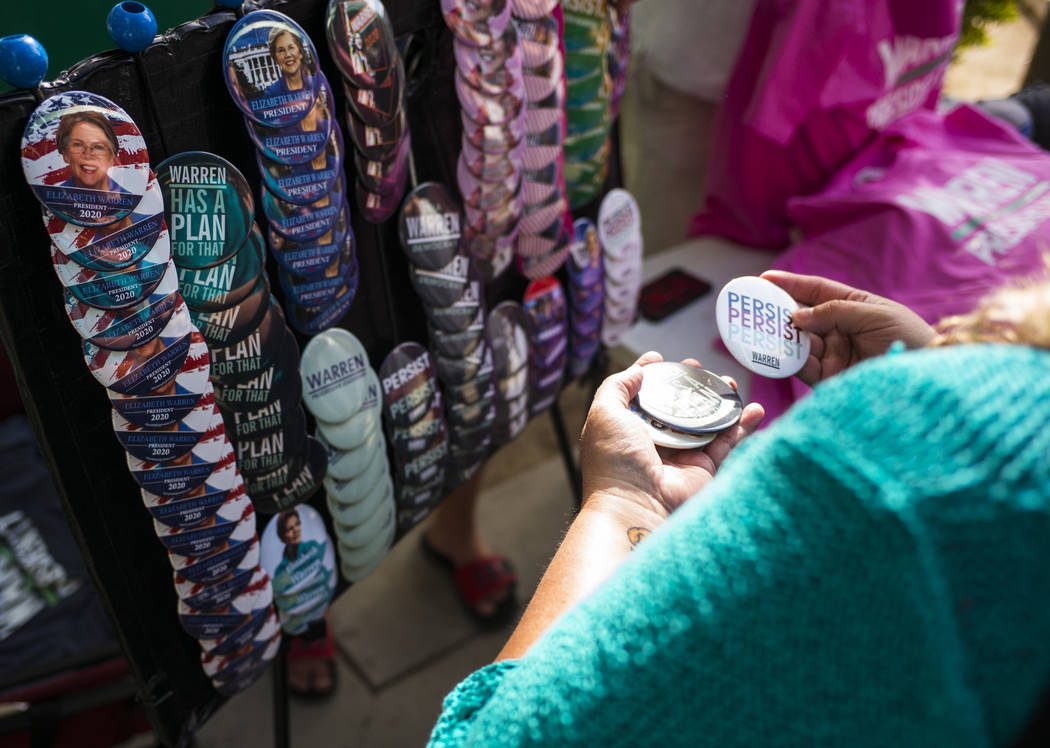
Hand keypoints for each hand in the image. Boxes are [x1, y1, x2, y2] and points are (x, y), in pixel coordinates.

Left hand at [580, 351, 764, 520]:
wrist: (636, 505)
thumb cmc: (615, 459)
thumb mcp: (604, 413)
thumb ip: (617, 387)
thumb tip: (638, 370)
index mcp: (629, 428)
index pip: (642, 395)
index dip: (652, 375)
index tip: (660, 357)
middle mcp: (655, 440)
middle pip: (677, 405)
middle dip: (689, 384)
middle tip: (699, 367)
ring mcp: (681, 454)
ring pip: (705, 421)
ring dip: (719, 400)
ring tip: (728, 383)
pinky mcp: (705, 467)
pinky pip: (728, 442)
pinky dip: (743, 425)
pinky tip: (754, 409)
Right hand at [761, 270, 934, 386]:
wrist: (925, 377)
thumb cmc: (909, 338)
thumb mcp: (875, 315)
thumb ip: (835, 312)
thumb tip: (796, 316)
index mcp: (852, 306)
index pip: (815, 291)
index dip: (790, 284)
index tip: (764, 279)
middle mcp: (838, 329)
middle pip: (801, 317)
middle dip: (776, 312)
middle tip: (752, 308)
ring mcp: (832, 353)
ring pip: (797, 342)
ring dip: (778, 336)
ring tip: (756, 331)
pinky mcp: (829, 378)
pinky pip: (801, 367)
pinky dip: (786, 360)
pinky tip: (773, 353)